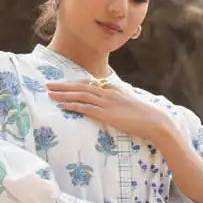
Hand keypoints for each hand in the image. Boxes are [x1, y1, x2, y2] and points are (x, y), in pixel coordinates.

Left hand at [47, 81, 167, 141]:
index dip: (74, 83)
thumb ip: (117, 100)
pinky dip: (72, 105)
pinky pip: (86, 108)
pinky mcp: (107, 114)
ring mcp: (107, 102)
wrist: (155, 120)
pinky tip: (62, 105)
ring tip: (50, 94)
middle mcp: (108, 92)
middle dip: (63, 85)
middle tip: (47, 84)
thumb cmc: (143, 115)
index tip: (62, 83)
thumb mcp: (128, 102)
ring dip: (63, 94)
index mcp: (113, 88)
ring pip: (80, 95)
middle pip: (80, 86)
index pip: (89, 82)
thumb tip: (109, 103)